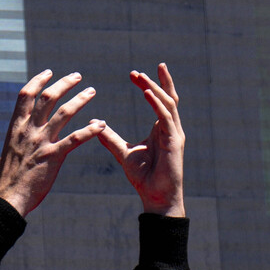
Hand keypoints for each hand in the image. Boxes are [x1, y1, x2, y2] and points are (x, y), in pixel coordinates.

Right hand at [0, 70, 103, 216]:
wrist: (8, 197)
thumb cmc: (9, 177)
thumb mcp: (10, 150)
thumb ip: (19, 137)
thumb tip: (23, 131)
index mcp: (16, 127)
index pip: (25, 95)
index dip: (38, 81)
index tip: (49, 72)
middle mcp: (29, 130)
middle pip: (47, 98)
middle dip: (63, 84)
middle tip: (77, 76)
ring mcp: (41, 142)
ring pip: (64, 113)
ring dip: (80, 100)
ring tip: (92, 91)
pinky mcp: (53, 157)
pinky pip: (75, 139)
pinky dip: (89, 130)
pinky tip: (101, 124)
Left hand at [98, 63, 185, 216]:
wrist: (155, 198)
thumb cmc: (144, 177)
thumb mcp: (123, 153)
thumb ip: (111, 138)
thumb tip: (95, 123)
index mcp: (161, 128)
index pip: (160, 100)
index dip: (151, 84)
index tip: (136, 72)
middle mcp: (171, 128)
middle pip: (166, 97)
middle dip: (154, 81)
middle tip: (136, 71)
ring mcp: (174, 134)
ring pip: (167, 103)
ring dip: (154, 88)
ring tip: (140, 77)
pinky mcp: (174, 141)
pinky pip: (166, 117)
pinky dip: (156, 104)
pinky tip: (146, 93)